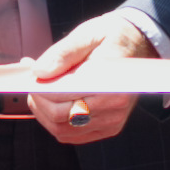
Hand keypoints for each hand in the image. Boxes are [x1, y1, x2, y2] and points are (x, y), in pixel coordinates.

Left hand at [19, 9, 162, 143]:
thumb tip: (39, 71)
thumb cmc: (111, 37)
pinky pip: (72, 134)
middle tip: (34, 81)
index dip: (39, 88)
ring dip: (44, 112)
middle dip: (39, 100)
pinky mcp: (108, 128)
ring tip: (42, 89)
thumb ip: (62, 53)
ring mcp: (112, 121)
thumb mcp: (87, 34)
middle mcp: (114, 106)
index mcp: (110, 82)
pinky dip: (56, 121)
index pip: (62, 97)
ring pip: (62, 130)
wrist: (138, 45)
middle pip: (59, 117)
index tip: (31, 75)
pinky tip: (54, 102)